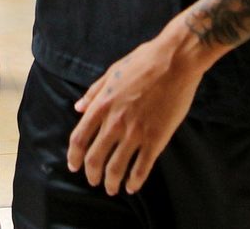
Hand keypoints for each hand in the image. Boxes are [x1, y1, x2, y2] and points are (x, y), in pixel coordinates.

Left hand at [67, 24, 210, 195]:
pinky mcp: (156, 139)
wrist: (175, 61)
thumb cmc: (143, 61)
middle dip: (92, 174)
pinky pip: (142, 167)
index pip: (79, 139)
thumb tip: (78, 109)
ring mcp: (136, 132)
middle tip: (94, 181)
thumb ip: (94, 93)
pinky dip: (135, 181)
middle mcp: (115, 122)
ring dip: (112, 182)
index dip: (74, 156)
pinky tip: (133, 186)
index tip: (74, 166)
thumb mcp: (112, 72)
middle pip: (95, 158)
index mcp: (102, 105)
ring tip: (112, 188)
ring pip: (116, 167)